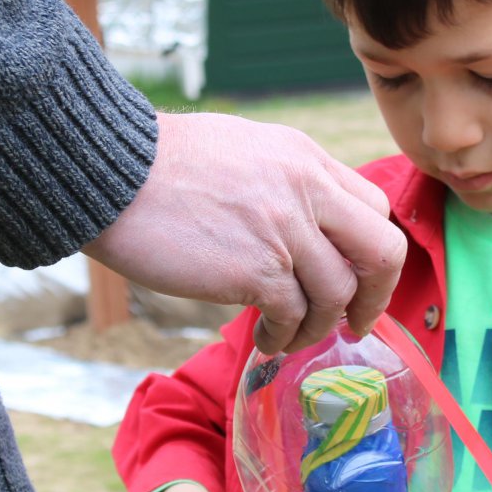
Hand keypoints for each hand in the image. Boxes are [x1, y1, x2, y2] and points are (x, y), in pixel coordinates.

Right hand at [83, 112, 406, 354]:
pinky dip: (284, 337)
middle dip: (376, 296)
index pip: (374, 207)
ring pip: (337, 294)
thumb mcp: (242, 149)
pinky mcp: (256, 270)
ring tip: (289, 338)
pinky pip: (293, 316)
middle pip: (382, 251)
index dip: (370, 251)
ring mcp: (285, 231)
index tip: (355, 278)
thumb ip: (284, 181)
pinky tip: (265, 342)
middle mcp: (307, 189)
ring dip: (318, 327)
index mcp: (306, 158)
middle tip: (356, 323)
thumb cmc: (158, 164)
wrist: (109, 172)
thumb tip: (303, 223)